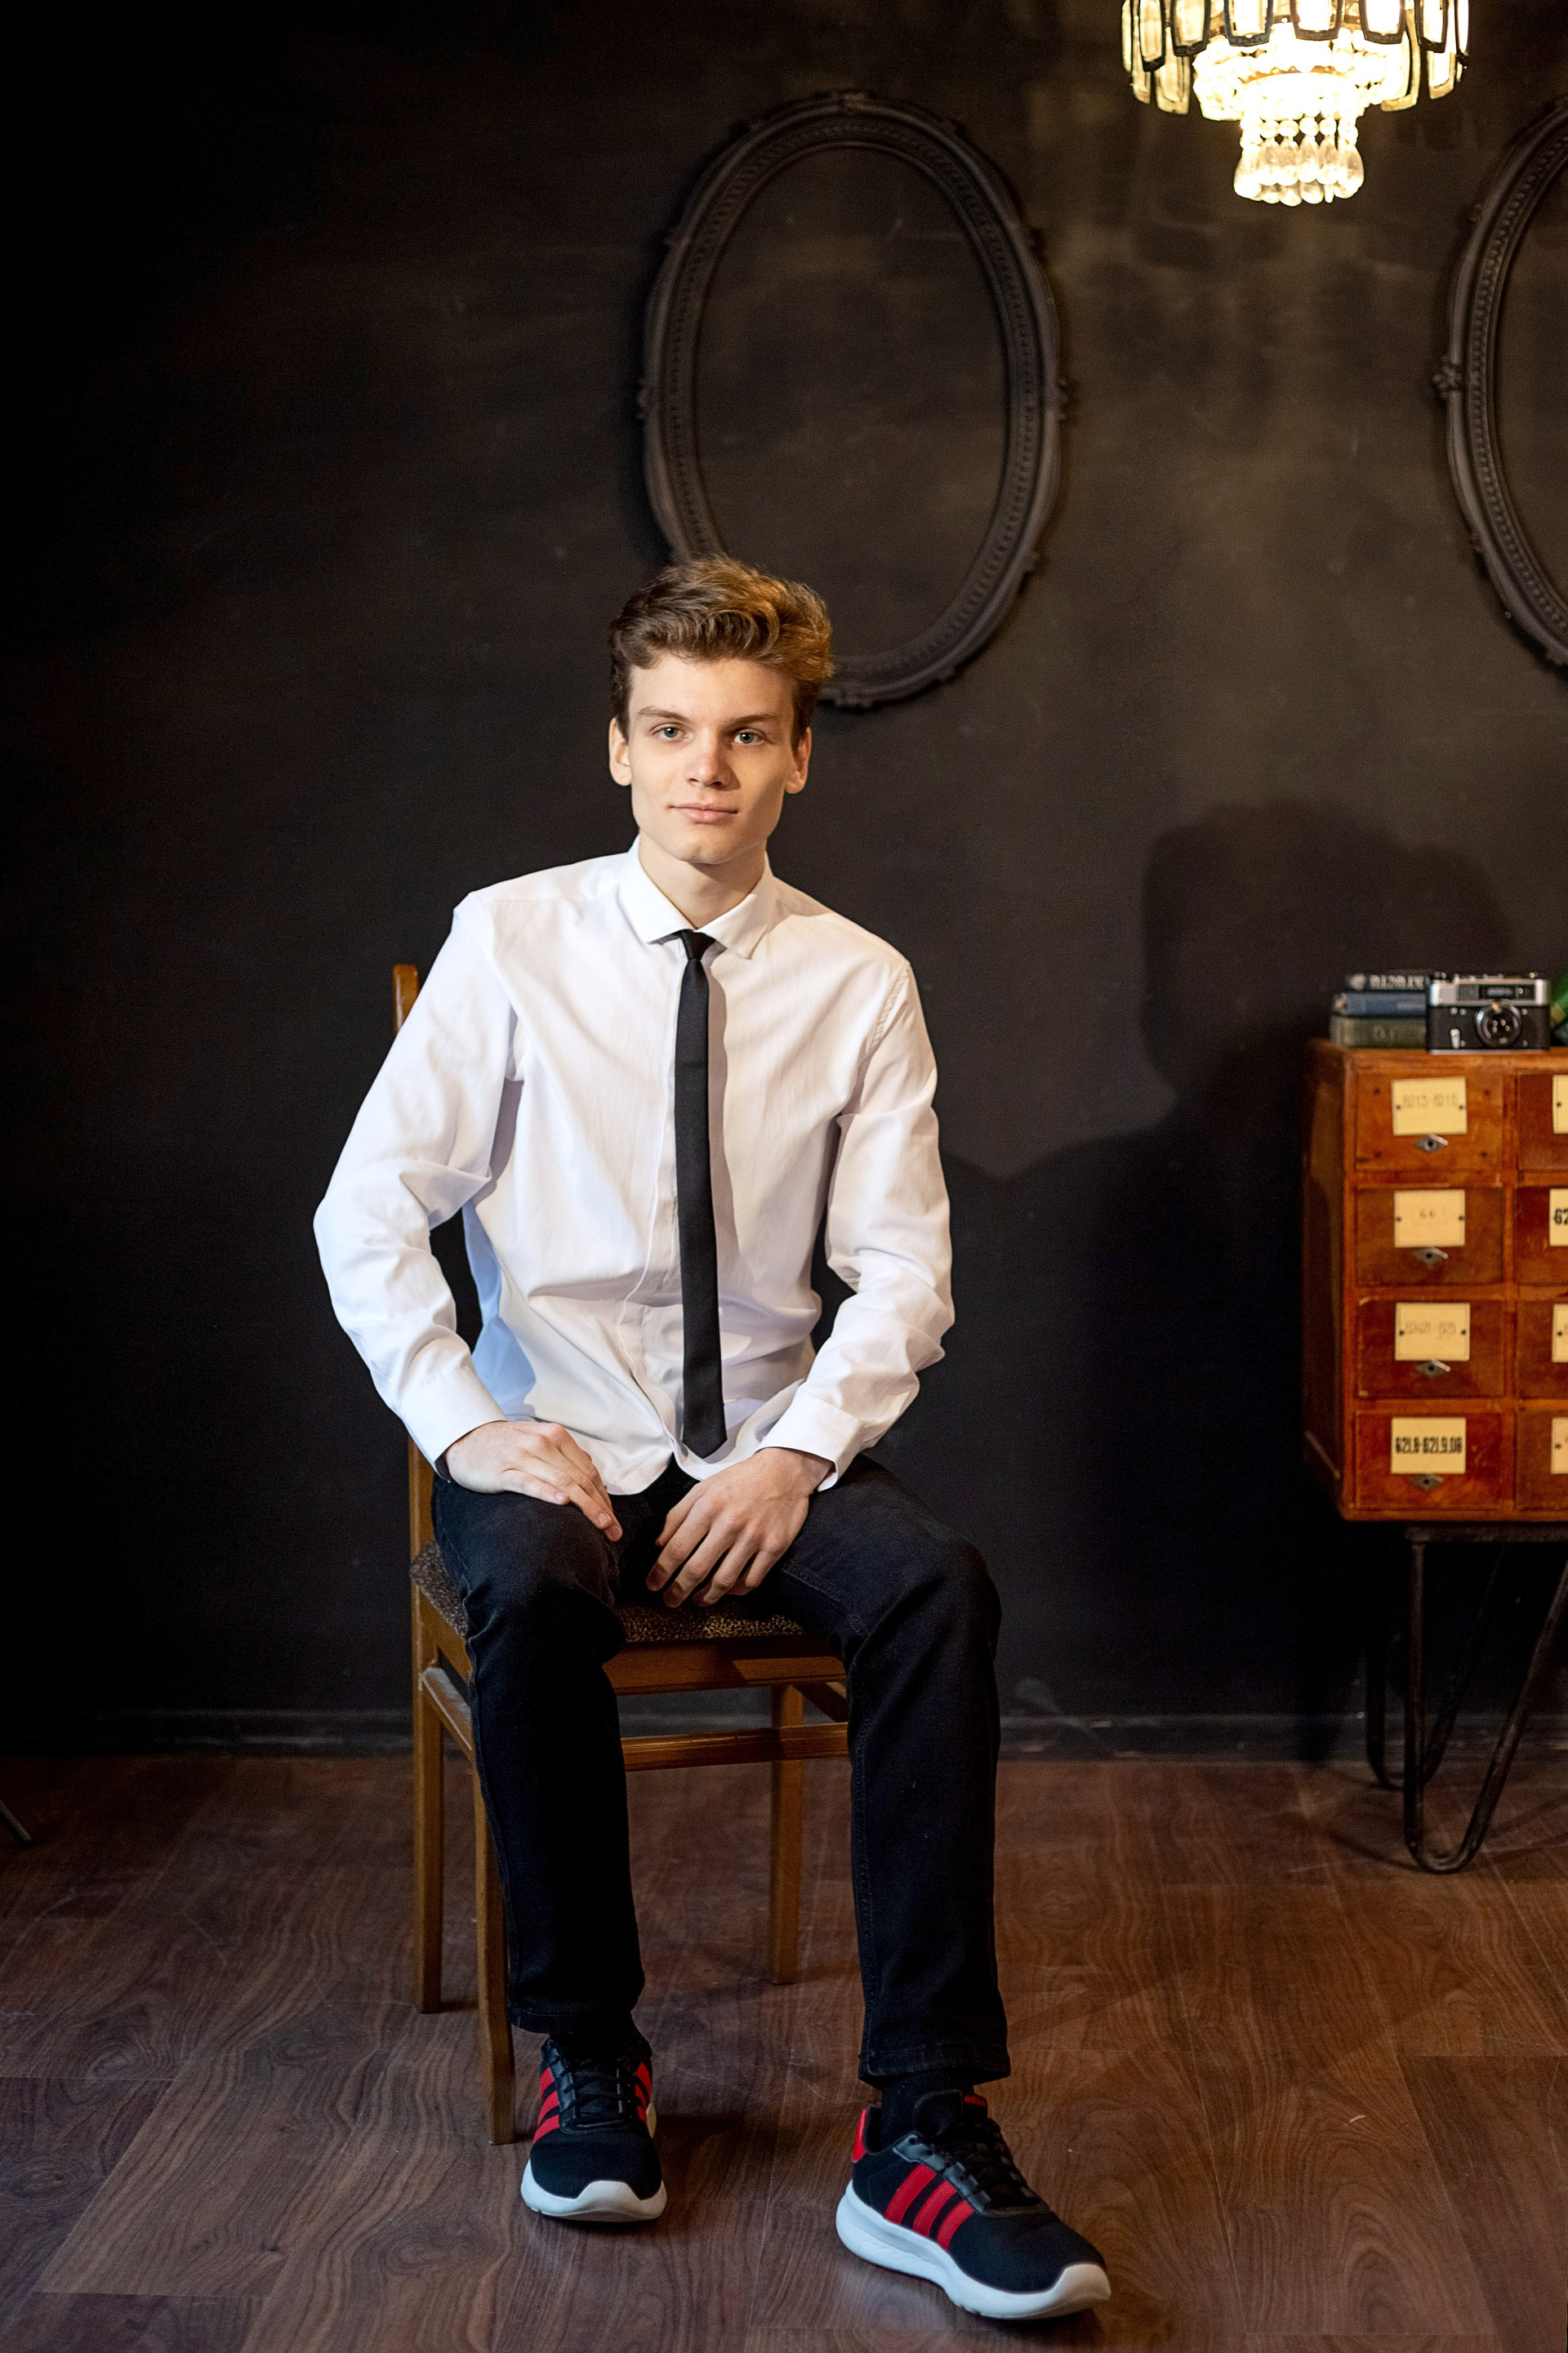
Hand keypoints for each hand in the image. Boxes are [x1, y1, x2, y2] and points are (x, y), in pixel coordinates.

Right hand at [444, 1420, 621, 1538]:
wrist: (465, 1438)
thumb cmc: (506, 1445)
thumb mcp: (539, 1443)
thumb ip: (565, 1458)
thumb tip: (593, 1480)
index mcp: (556, 1436)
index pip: (588, 1471)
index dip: (604, 1497)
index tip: (613, 1520)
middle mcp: (543, 1443)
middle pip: (580, 1479)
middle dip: (601, 1507)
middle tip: (613, 1531)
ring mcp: (523, 1455)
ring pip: (562, 1481)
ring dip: (585, 1505)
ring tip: (600, 1524)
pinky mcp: (503, 1470)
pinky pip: (529, 1481)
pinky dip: (548, 1491)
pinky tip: (562, 1503)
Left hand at [647, 1447, 831, 1608]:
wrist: (783, 1471)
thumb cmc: (740, 1480)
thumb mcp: (703, 1488)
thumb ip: (678, 1515)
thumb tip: (660, 1544)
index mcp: (708, 1508)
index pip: (677, 1548)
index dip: (661, 1571)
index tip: (653, 1584)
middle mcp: (730, 1524)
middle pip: (697, 1569)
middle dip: (678, 1591)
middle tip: (670, 1601)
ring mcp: (754, 1538)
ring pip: (724, 1581)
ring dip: (706, 1597)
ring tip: (696, 1600)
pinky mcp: (774, 1547)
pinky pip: (751, 1580)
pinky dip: (736, 1591)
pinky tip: (727, 1590)